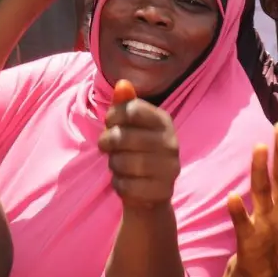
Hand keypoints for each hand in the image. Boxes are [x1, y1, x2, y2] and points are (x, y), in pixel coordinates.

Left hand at [98, 80, 180, 210]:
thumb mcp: (129, 126)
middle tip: (106, 147)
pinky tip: (126, 182)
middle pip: (123, 136)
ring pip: (123, 162)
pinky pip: (126, 185)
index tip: (110, 123)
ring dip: (113, 164)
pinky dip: (119, 184)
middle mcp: (171, 143)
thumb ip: (125, 105)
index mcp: (163, 121)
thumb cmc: (135, 151)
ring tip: (119, 165)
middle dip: (107, 142)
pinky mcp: (163, 191)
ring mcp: (170, 169)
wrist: (149, 192)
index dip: (113, 116)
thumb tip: (122, 84)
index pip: (132, 109)